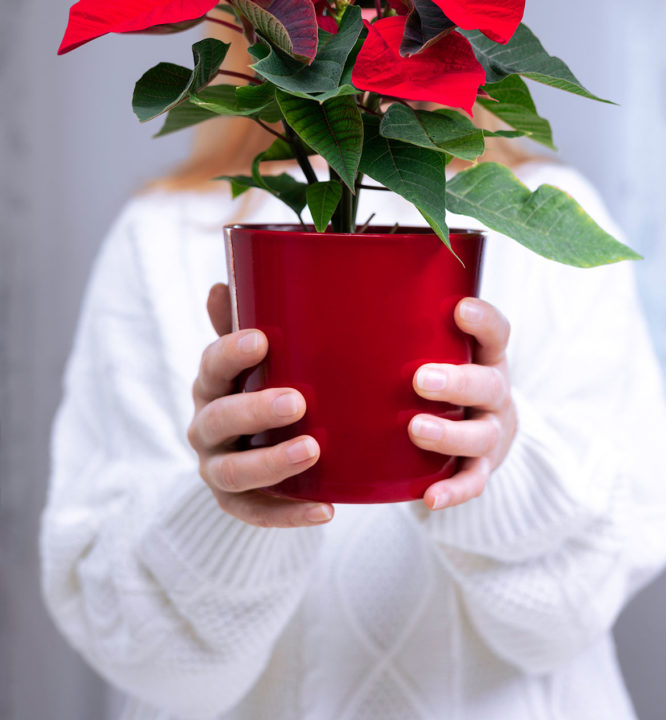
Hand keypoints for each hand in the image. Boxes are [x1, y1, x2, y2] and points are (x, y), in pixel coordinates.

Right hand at [187, 283, 333, 527]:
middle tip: (298, 401)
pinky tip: (326, 510)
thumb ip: (244, 320)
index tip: (263, 339)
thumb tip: (222, 283)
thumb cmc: (263, 381)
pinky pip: (257, 514)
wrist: (258, 439)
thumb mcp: (255, 354)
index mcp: (211, 383)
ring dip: (272, 462)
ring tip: (313, 450)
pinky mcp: (235, 502)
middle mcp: (205, 425)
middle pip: (219, 420)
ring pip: (233, 472)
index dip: (232, 352)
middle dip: (256, 411)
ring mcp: (216, 467)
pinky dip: (289, 514)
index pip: (211, 365)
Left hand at [409, 297, 516, 510]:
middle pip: (489, 384)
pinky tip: (430, 497)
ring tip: (416, 429)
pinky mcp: (481, 467)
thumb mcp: (437, 349)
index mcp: (485, 356)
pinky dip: (454, 491)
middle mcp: (494, 392)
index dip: (482, 320)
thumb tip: (324, 304)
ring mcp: (490, 431)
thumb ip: (405, 330)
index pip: (495, 333)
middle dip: (457, 381)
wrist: (482, 429)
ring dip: (450, 433)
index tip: (459, 309)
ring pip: (482, 434)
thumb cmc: (442, 376)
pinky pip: (472, 481)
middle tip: (420, 380)